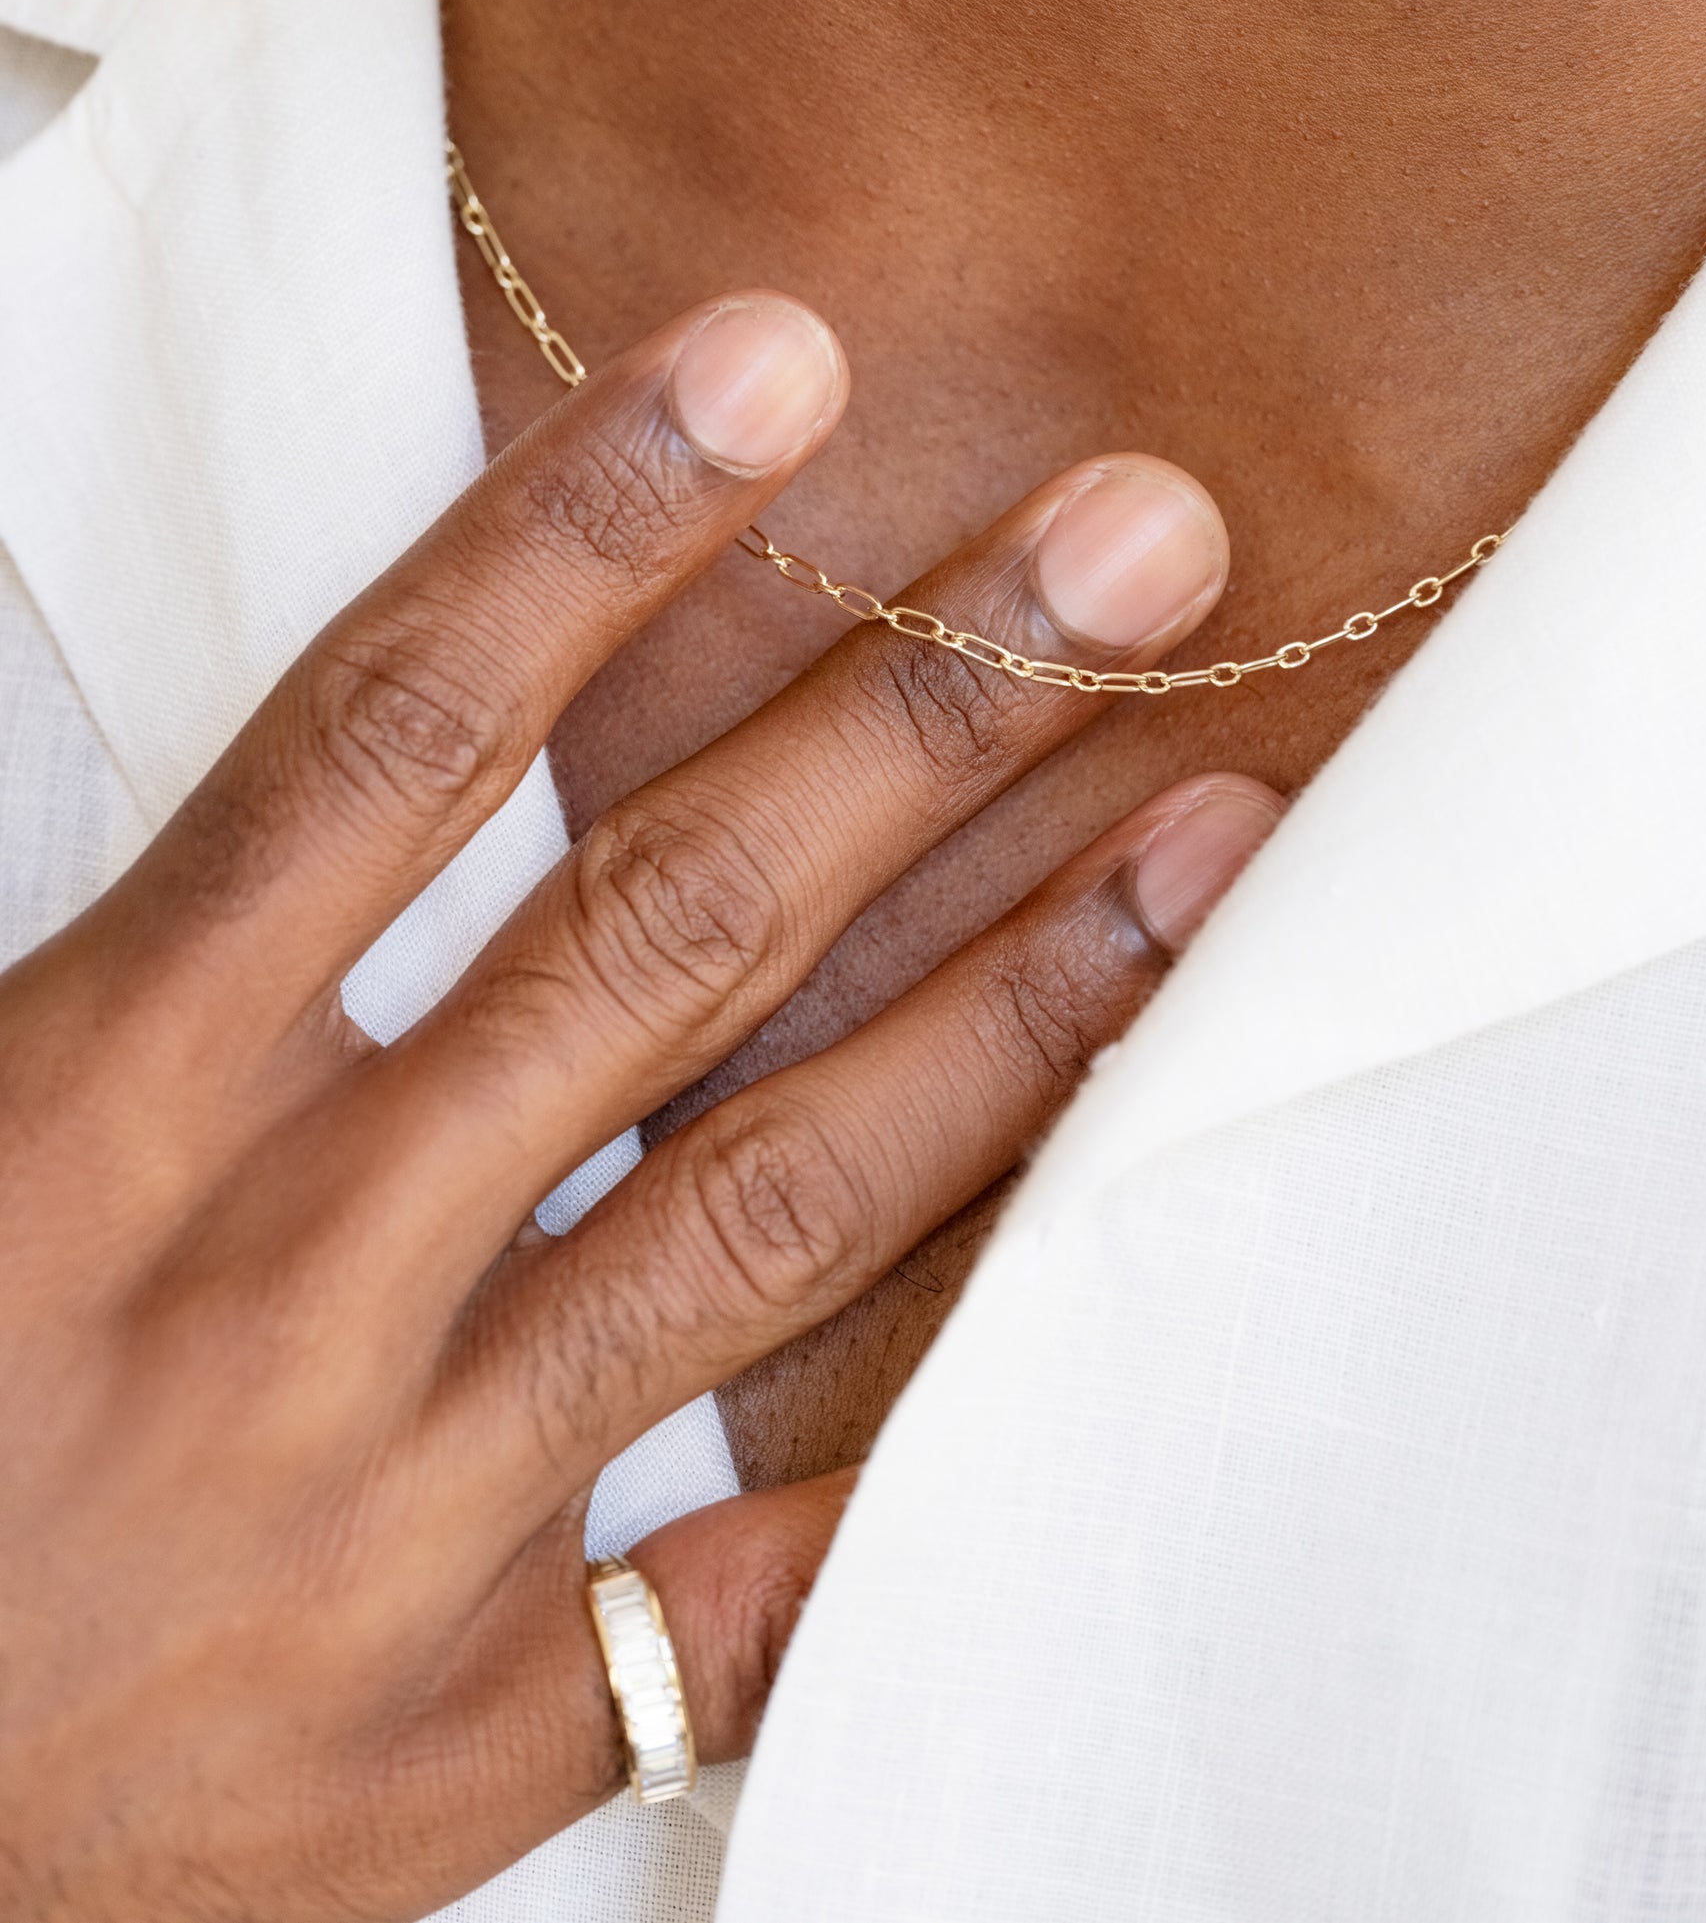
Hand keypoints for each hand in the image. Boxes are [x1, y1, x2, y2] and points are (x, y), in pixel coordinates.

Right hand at [0, 290, 1277, 1920]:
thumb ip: (150, 943)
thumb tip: (347, 748)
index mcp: (103, 1093)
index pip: (393, 735)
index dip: (595, 527)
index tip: (781, 366)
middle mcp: (281, 1270)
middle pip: (658, 928)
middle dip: (913, 716)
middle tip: (1136, 546)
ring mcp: (395, 1505)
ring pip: (769, 1207)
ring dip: (1015, 1009)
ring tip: (1212, 842)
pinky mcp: (461, 1723)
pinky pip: (751, 1587)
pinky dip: (916, 1448)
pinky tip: (1110, 1285)